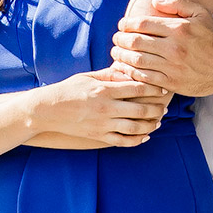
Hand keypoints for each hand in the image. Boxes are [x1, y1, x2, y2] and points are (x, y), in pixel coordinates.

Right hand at [28, 66, 167, 150]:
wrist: (47, 110)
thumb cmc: (68, 89)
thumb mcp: (88, 77)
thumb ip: (110, 75)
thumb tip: (130, 72)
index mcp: (104, 90)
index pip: (136, 88)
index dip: (153, 88)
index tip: (163, 87)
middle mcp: (106, 108)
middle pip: (141, 109)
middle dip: (156, 108)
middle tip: (165, 106)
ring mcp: (103, 124)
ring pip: (135, 128)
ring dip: (150, 125)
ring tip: (158, 121)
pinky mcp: (98, 136)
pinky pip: (123, 141)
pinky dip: (137, 140)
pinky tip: (145, 136)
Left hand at [110, 0, 212, 99]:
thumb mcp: (201, 13)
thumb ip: (178, 3)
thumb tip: (154, 2)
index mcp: (178, 29)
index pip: (142, 24)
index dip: (127, 24)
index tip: (122, 25)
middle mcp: (174, 48)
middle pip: (135, 42)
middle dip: (120, 40)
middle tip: (115, 39)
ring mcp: (172, 67)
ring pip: (137, 61)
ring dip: (121, 57)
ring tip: (116, 53)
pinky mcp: (172, 83)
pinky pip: (145, 78)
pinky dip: (132, 73)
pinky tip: (127, 68)